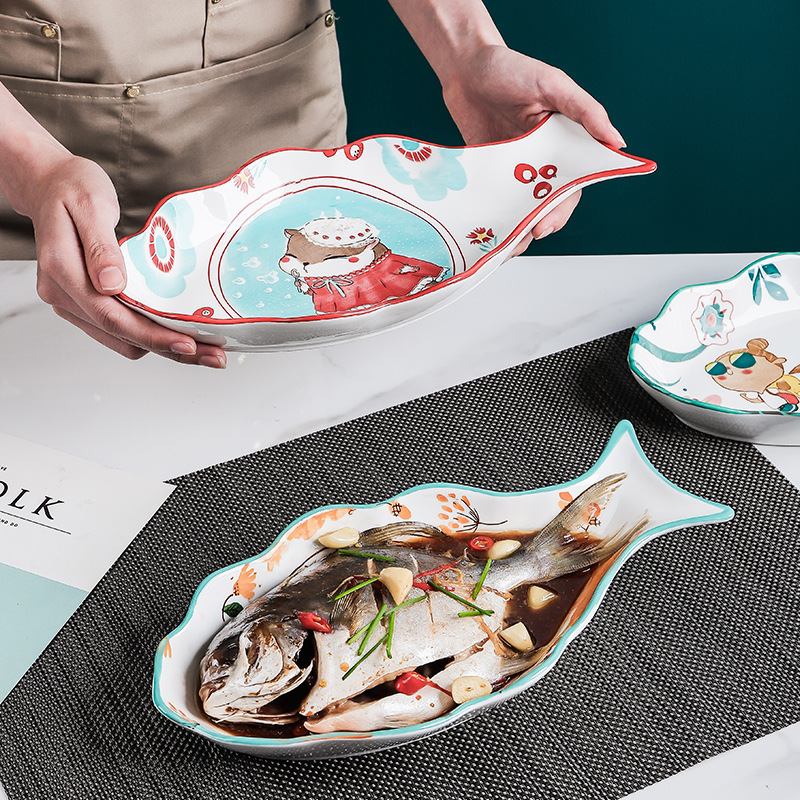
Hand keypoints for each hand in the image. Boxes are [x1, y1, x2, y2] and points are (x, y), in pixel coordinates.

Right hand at [23, 154, 226, 365]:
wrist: (51, 184)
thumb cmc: (72, 187)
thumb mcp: (90, 204)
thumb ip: (101, 246)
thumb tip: (111, 284)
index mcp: (62, 271)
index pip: (111, 316)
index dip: (152, 335)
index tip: (188, 344)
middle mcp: (62, 295)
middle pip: (120, 336)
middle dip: (169, 349)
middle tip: (213, 357)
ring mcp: (72, 302)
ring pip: (122, 340)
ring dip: (162, 347)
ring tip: (205, 348)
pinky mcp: (85, 304)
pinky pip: (120, 330)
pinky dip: (150, 335)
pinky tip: (179, 332)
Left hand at [442, 45, 625, 250]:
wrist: (464, 67)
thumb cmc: (511, 68)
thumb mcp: (553, 84)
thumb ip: (585, 111)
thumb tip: (616, 143)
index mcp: (565, 143)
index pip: (574, 183)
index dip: (564, 206)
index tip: (551, 221)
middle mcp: (542, 161)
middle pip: (548, 204)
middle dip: (542, 223)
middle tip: (532, 232)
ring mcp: (515, 171)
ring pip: (523, 210)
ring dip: (518, 231)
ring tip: (508, 246)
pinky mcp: (490, 175)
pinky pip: (496, 204)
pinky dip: (495, 223)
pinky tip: (489, 237)